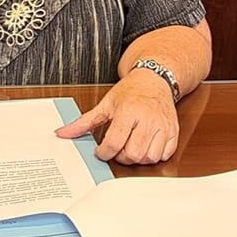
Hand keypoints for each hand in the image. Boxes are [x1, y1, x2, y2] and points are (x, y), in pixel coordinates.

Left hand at [55, 69, 178, 164]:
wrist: (155, 78)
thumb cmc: (131, 91)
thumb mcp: (106, 104)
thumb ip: (84, 122)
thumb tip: (63, 133)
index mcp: (128, 111)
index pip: (114, 143)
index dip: (104, 152)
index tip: (101, 150)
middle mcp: (147, 119)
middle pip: (132, 154)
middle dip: (121, 157)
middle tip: (117, 149)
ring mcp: (163, 126)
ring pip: (149, 157)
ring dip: (138, 158)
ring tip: (131, 147)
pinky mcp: (173, 131)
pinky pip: (165, 155)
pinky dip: (154, 156)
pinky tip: (146, 146)